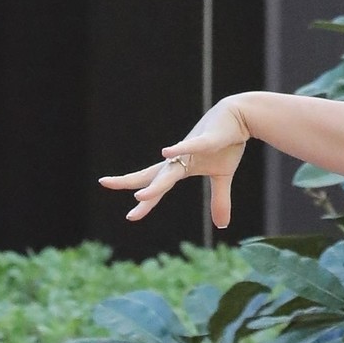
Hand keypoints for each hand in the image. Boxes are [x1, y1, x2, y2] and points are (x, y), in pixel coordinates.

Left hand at [99, 98, 249, 227]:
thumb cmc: (227, 143)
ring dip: (156, 184)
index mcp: (181, 167)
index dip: (145, 202)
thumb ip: (219, 200)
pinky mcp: (207, 140)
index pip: (157, 186)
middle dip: (129, 181)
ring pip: (170, 169)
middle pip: (152, 175)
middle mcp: (180, 159)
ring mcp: (191, 149)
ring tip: (139, 196)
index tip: (130, 216)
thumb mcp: (223, 176)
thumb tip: (221, 226)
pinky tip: (166, 152)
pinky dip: (179, 149)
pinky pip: (192, 146)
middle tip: (104, 183)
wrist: (239, 116)